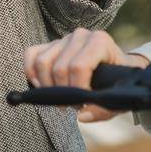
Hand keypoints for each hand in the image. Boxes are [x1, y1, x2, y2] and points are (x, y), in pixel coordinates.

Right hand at [24, 28, 148, 123]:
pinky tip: (43, 87)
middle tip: (73, 105)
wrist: (118, 68)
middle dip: (63, 93)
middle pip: (59, 68)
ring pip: (42, 62)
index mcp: (100, 41)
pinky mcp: (50, 44)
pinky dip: (31, 73)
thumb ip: (104, 109)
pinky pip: (31, 54)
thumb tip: (81, 116)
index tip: (84, 104)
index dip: (77, 90)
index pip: (78, 66)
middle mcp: (80, 35)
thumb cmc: (118, 82)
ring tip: (61, 98)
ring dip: (47, 87)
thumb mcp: (119, 97)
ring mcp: (64, 38)